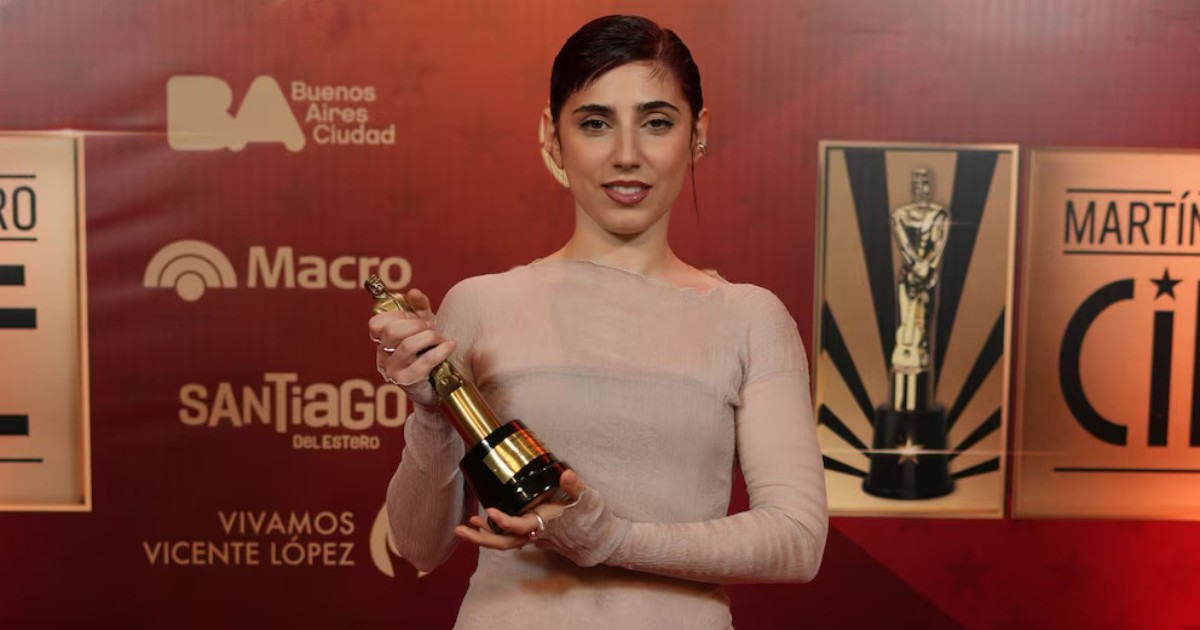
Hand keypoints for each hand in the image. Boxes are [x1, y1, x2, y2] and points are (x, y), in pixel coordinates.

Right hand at [368, 288, 454, 409]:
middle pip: (392, 331)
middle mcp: (383, 356)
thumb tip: (412, 292)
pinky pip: (424, 362)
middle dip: (416, 324)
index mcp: (382, 342)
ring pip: (407, 345)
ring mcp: (392, 370)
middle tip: (431, 327)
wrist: (436, 388)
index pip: (376, 324)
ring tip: (440, 339)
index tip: (414, 317)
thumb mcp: (423, 328)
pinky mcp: (407, 381)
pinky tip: (449, 346)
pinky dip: (440, 351)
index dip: (397, 315)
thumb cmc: (427, 353)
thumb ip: (418, 309)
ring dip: (429, 337)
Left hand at [453, 470, 627, 566]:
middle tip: (461, 530)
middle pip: (504, 542)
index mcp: (547, 523)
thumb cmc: (595, 520)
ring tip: (466, 526)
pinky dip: (497, 532)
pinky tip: (486, 524)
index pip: (521, 526)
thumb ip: (576, 486)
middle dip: (481, 538)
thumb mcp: (590, 499)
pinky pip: (511, 538)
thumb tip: (566, 472)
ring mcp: (534, 537)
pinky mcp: (534, 536)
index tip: (491, 512)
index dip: (505, 521)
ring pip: (505, 542)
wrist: (601, 541)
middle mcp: (537, 534)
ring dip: (484, 536)